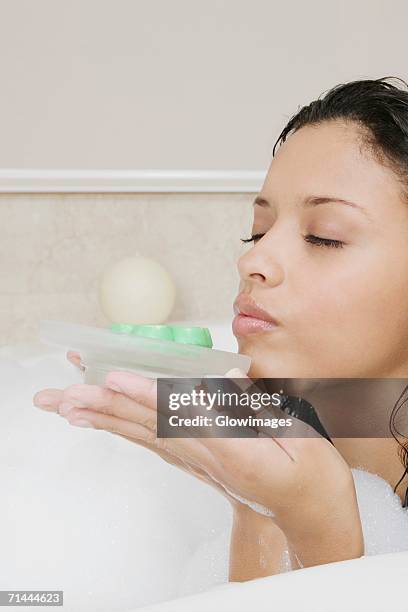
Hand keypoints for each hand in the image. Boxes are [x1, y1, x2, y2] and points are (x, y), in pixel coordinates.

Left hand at [33, 353, 363, 566]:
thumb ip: (261, 410)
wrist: (309, 516)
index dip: (146, 395)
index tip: (114, 379)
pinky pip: (151, 443)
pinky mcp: (195, 461)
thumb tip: (228, 377)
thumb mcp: (302, 439)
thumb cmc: (311, 478)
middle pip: (148, 426)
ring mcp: (197, 461)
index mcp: (232, 448)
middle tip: (63, 393)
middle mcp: (205, 456)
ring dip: (103, 418)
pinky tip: (100, 422)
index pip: (180, 417)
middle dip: (104, 406)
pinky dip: (121, 429)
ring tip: (65, 405)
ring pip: (142, 435)